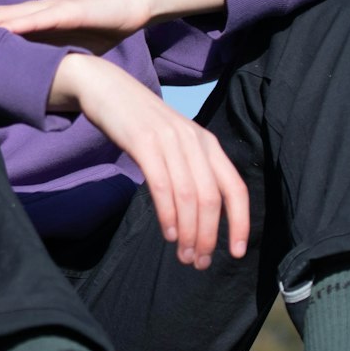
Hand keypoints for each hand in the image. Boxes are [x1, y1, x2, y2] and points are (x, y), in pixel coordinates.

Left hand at [0, 0, 151, 53]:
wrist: (128, 7)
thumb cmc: (93, 31)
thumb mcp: (58, 54)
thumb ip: (36, 65)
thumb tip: (16, 90)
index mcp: (25, 23)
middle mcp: (30, 13)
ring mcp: (47, 10)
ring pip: (4, 15)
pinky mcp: (69, 11)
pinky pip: (41, 17)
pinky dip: (20, 23)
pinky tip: (3, 30)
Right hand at [50, 54, 248, 269]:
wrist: (108, 88)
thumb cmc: (142, 124)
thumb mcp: (175, 144)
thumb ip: (190, 170)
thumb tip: (201, 216)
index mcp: (209, 144)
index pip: (236, 188)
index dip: (240, 223)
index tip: (235, 252)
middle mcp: (195, 141)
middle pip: (211, 198)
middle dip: (207, 236)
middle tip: (198, 262)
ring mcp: (169, 140)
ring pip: (188, 195)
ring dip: (188, 231)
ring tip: (183, 254)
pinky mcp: (144, 141)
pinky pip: (161, 184)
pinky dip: (167, 213)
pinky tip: (167, 232)